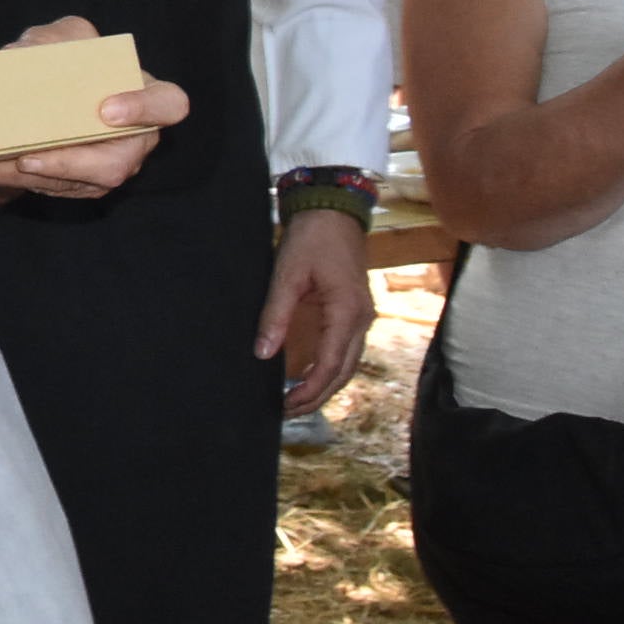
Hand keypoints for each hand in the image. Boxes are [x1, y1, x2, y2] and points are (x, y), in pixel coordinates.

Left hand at [0, 17, 190, 198]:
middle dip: (69, 164)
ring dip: (32, 177)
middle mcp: (136, 137)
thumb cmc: (60, 62)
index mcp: (144, 92)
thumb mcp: (60, 39)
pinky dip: (19, 181)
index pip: (168, 104)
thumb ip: (54, 38)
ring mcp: (112, 165)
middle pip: (117, 164)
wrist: (34, 95)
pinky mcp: (85, 184)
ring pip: (80, 183)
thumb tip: (25, 56)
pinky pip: (57, 190)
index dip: (144, 110)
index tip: (106, 110)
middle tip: (27, 158)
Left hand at [260, 207, 373, 413]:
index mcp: (347, 312)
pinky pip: (341, 349)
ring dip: (322, 385)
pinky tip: (304, 377)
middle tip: (285, 411)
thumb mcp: (287, 274)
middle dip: (316, 396)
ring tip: (292, 401)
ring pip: (345, 364)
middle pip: (342, 372)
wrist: (333, 211)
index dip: (309, 389)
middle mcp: (360, 321)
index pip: (331, 364)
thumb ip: (276, 315)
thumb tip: (263, 353)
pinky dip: (325, 368)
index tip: (286, 404)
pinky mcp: (351, 313)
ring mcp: (359, 318)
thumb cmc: (312, 238)